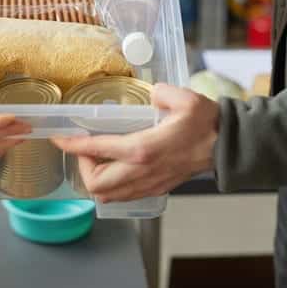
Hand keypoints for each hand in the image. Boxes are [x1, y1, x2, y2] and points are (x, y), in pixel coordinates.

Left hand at [51, 84, 218, 202]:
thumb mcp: (183, 98)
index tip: (59, 139)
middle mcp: (141, 171)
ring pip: (108, 195)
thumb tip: (150, 93)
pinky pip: (124, 196)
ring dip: (96, 179)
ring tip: (97, 159)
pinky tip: (114, 169)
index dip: (73, 145)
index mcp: (142, 149)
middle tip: (86, 149)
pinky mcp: (157, 188)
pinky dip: (112, 187)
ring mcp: (149, 183)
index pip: (96, 150)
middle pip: (95, 184)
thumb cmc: (207, 123)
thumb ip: (160, 92)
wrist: (227, 146)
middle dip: (82, 167)